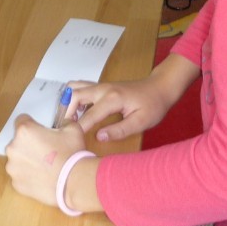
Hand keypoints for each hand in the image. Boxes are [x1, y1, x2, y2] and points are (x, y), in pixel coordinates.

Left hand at [4, 114, 85, 206]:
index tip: (40, 132)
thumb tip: (62, 123)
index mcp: (25, 131)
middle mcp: (13, 148)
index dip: (32, 124)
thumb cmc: (71, 154)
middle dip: (28, 144)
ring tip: (44, 166)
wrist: (74, 182)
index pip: (21, 120)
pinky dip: (28, 176)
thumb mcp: (72, 129)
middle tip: (45, 150)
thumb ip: (62, 122)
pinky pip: (20, 175)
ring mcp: (13, 167)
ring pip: (17, 159)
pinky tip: (42, 177)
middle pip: (17, 141)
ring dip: (26, 160)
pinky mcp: (16, 183)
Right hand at [66, 53, 197, 141]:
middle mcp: (103, 88)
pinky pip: (81, 87)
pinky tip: (79, 111)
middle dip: (67, 113)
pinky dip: (74, 97)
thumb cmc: (153, 105)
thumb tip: (99, 137)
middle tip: (67, 130)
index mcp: (112, 99)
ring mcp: (101, 85)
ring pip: (75, 88)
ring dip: (69, 103)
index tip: (70, 141)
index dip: (78, 129)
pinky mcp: (102, 86)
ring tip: (70, 121)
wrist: (159, 87)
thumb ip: (120, 130)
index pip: (89, 116)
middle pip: (74, 96)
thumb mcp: (141, 122)